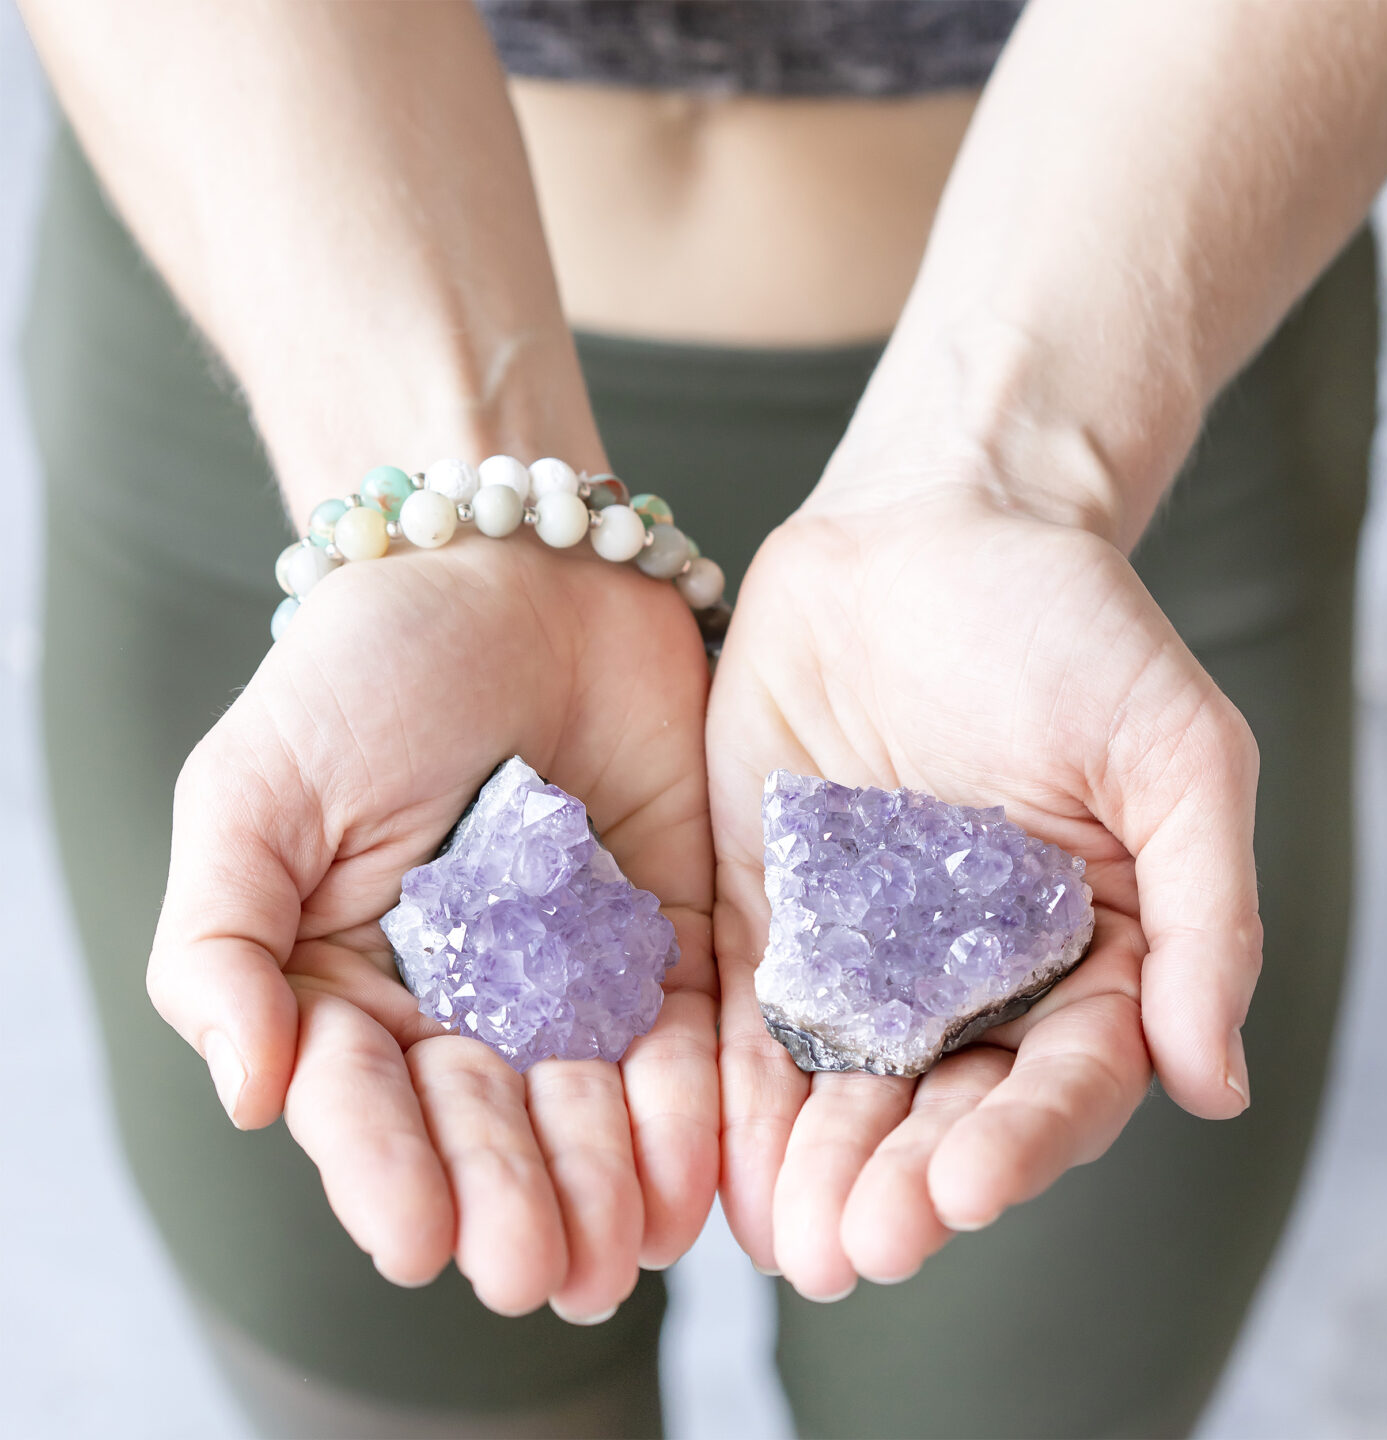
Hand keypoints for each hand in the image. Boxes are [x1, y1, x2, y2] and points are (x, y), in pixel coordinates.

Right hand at [147, 531, 715, 1321]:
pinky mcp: (675, 934)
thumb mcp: (256, 791)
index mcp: (354, 985)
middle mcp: (469, 1001)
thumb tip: (245, 1090)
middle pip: (491, 1123)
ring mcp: (577, 974)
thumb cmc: (368, 670)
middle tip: (535, 1272)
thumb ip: (225, 942)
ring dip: (606, 1178)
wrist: (517, 571)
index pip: (368, 1101)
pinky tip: (697, 1165)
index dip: (389, 1171)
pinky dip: (692, 1099)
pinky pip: (687, 1032)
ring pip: (594, 1102)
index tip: (421, 1237)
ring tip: (620, 1246)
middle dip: (513, 1197)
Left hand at [707, 472, 1260, 1297]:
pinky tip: (714, 1152)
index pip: (1059, 1077)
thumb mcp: (1175, 756)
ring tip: (785, 1237)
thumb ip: (1204, 914)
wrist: (932, 528)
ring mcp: (860, 942)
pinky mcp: (765, 900)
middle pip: (938, 1103)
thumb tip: (1213, 1081)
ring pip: (838, 1077)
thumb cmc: (1072, 627)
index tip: (967, 1190)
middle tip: (856, 1247)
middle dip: (898, 1178)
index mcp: (1082, 952)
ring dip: (811, 1161)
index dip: (1020, 1141)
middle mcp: (968, 969)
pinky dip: (733, 1079)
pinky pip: (747, 1003)